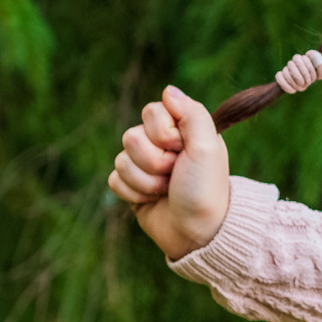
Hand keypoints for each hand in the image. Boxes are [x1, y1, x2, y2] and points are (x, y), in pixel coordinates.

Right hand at [108, 85, 231, 259]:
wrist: (197, 231)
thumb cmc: (205, 188)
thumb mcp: (207, 146)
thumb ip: (191, 113)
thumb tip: (168, 90)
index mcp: (181, 129)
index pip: (151, 111)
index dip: (163, 133)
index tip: (181, 149)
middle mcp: (161, 144)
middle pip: (131, 136)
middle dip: (153, 160)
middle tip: (175, 173)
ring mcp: (144, 165)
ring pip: (121, 159)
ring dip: (146, 180)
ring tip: (167, 190)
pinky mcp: (131, 186)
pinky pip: (114, 180)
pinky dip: (134, 193)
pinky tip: (152, 200)